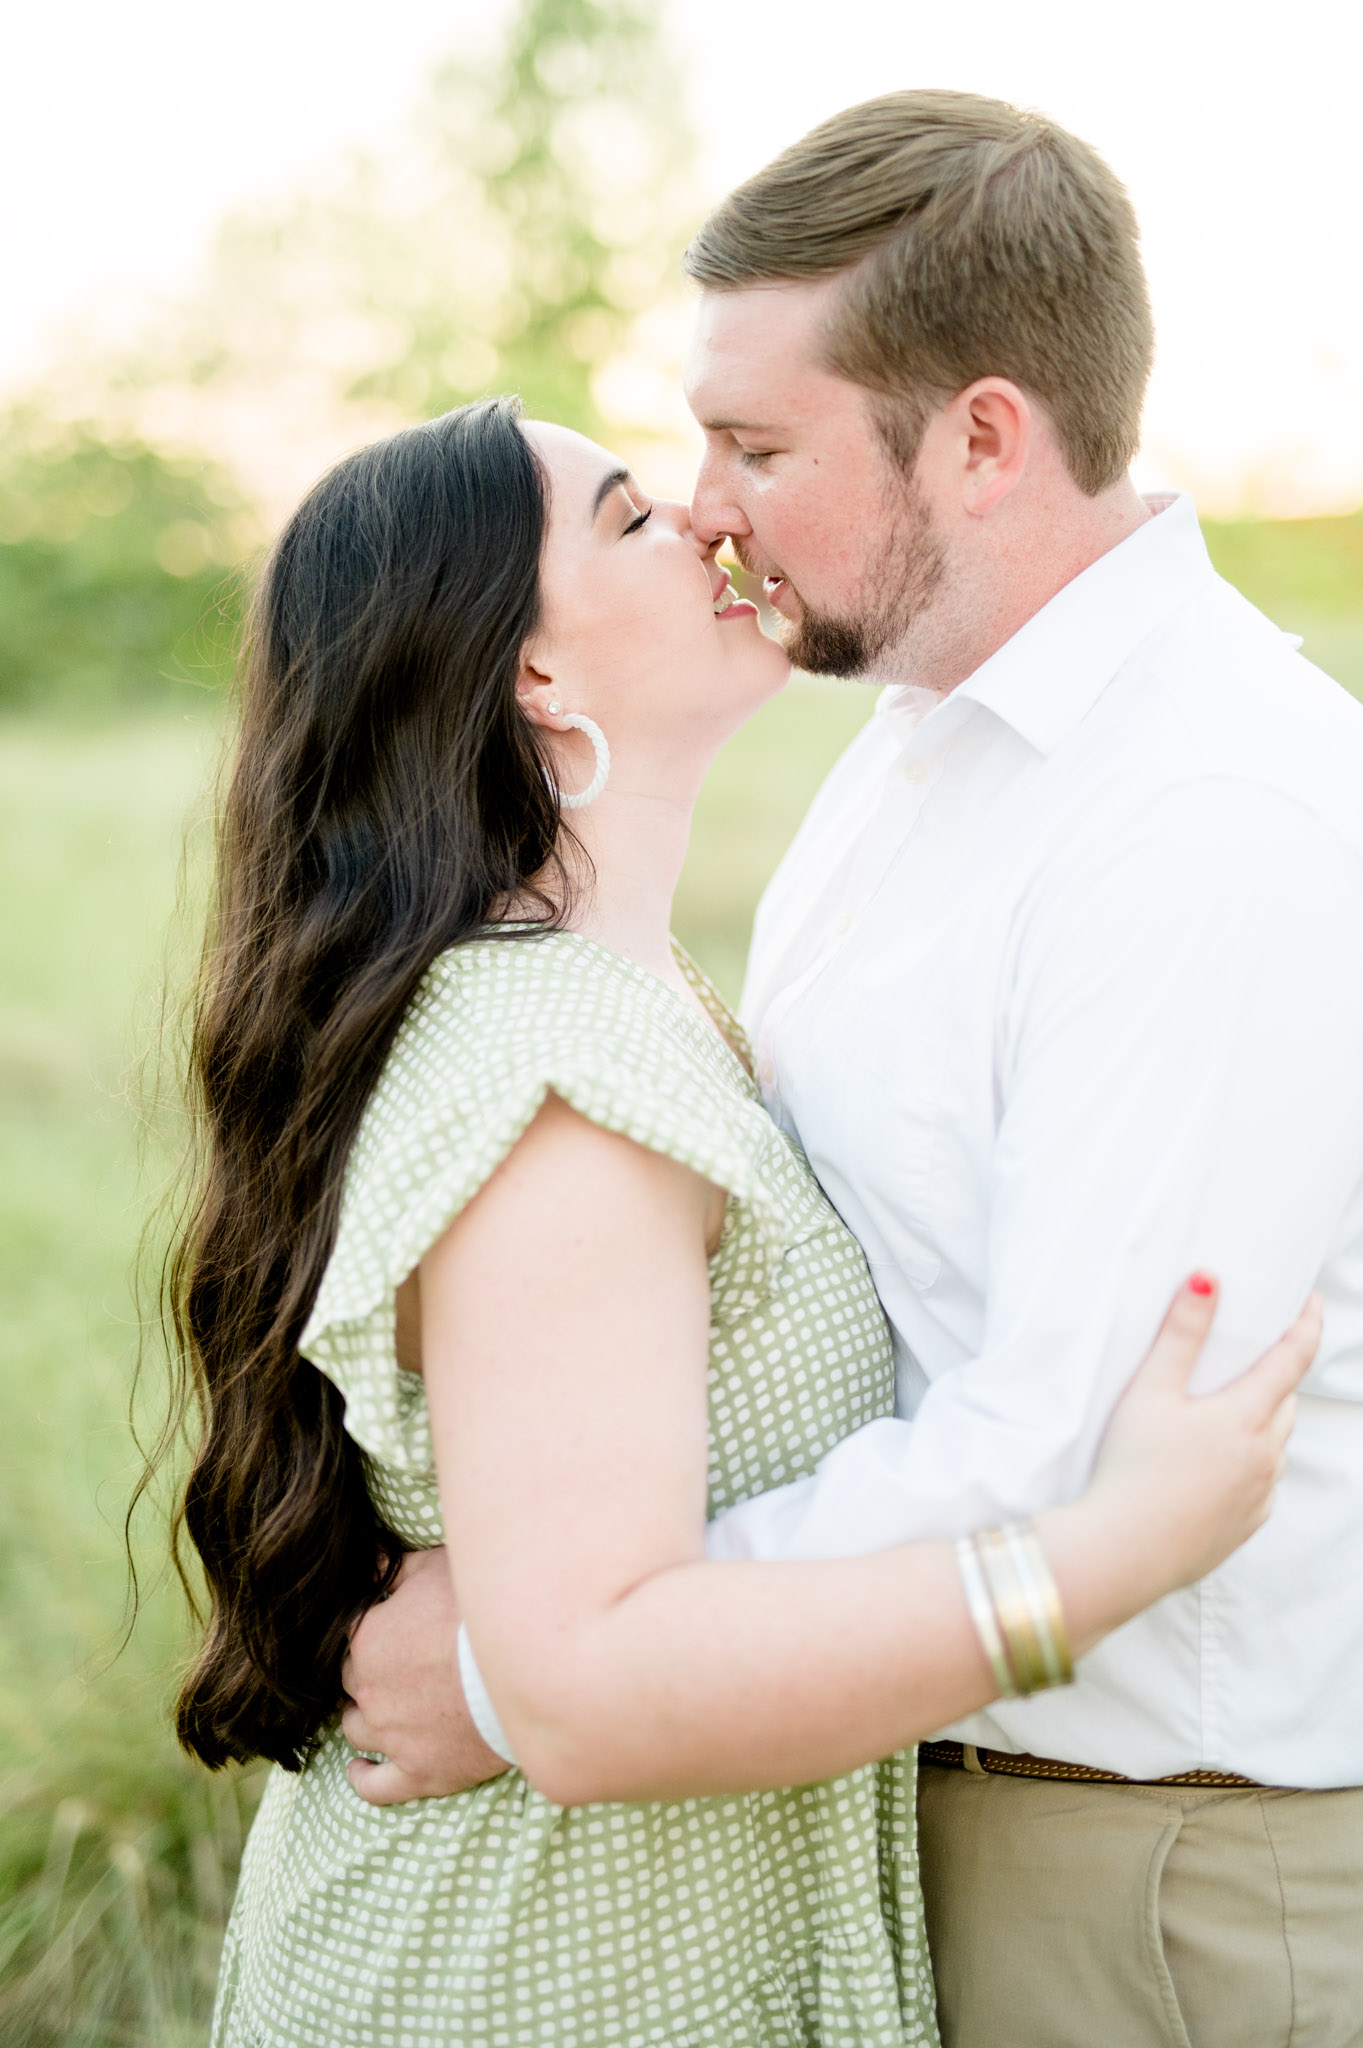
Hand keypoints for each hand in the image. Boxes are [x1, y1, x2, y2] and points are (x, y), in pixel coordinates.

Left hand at [340, 1547, 510, 1804]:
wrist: (527, 1664)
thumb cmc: (480, 1609)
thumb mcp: (432, 1568)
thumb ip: (390, 1567)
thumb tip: (364, 1561)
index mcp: (366, 1639)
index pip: (348, 1637)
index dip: (369, 1632)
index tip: (390, 1630)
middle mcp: (368, 1690)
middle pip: (351, 1683)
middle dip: (369, 1673)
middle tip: (399, 1665)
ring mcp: (391, 1736)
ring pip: (356, 1730)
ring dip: (365, 1718)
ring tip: (383, 1711)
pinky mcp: (420, 1772)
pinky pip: (373, 1787)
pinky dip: (362, 1777)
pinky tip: (359, 1768)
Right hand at [1085, 1275, 1319, 1607]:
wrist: (1123, 1552)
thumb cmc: (1132, 1468)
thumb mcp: (1150, 1390)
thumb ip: (1181, 1333)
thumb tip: (1208, 1280)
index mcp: (1247, 1417)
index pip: (1291, 1359)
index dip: (1306, 1325)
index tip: (1311, 1303)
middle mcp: (1264, 1457)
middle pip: (1284, 1402)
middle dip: (1277, 1375)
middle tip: (1254, 1355)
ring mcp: (1258, 1496)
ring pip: (1275, 1445)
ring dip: (1264, 1421)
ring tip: (1230, 1409)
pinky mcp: (1244, 1526)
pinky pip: (1261, 1484)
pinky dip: (1251, 1464)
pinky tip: (1217, 1464)